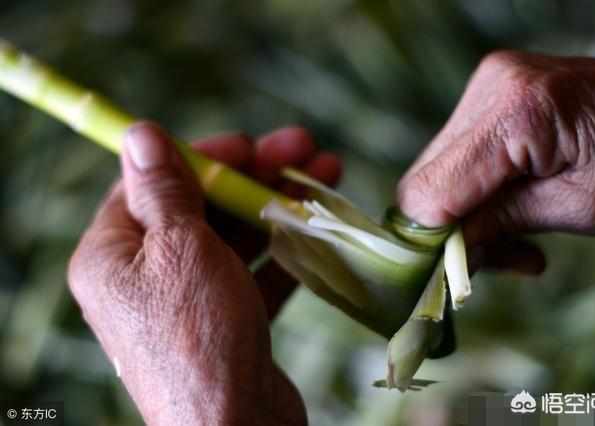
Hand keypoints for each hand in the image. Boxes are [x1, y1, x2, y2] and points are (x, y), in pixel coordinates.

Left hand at [68, 122, 339, 424]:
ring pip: (233, 237)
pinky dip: (284, 249)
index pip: (150, 184)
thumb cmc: (198, 335)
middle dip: (252, 175)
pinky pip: (253, 272)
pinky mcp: (227, 321)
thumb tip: (139, 133)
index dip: (199, 155)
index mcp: (113, 255)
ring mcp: (189, 301)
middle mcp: (145, 277)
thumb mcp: (179, 248)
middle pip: (200, 207)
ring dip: (277, 205)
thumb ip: (166, 190)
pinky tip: (318, 225)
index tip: (245, 143)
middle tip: (301, 149)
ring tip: (325, 174)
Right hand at [397, 51, 594, 274]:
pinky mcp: (489, 91)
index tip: (459, 270)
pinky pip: (457, 155)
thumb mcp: (583, 208)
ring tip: (518, 238)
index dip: (432, 238)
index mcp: (518, 110)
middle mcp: (490, 86)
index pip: (431, 190)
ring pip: (437, 171)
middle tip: (499, 257)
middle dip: (452, 228)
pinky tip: (515, 204)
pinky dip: (477, 190)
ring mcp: (487, 83)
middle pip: (426, 180)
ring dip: (467, 213)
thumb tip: (442, 257)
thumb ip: (504, 225)